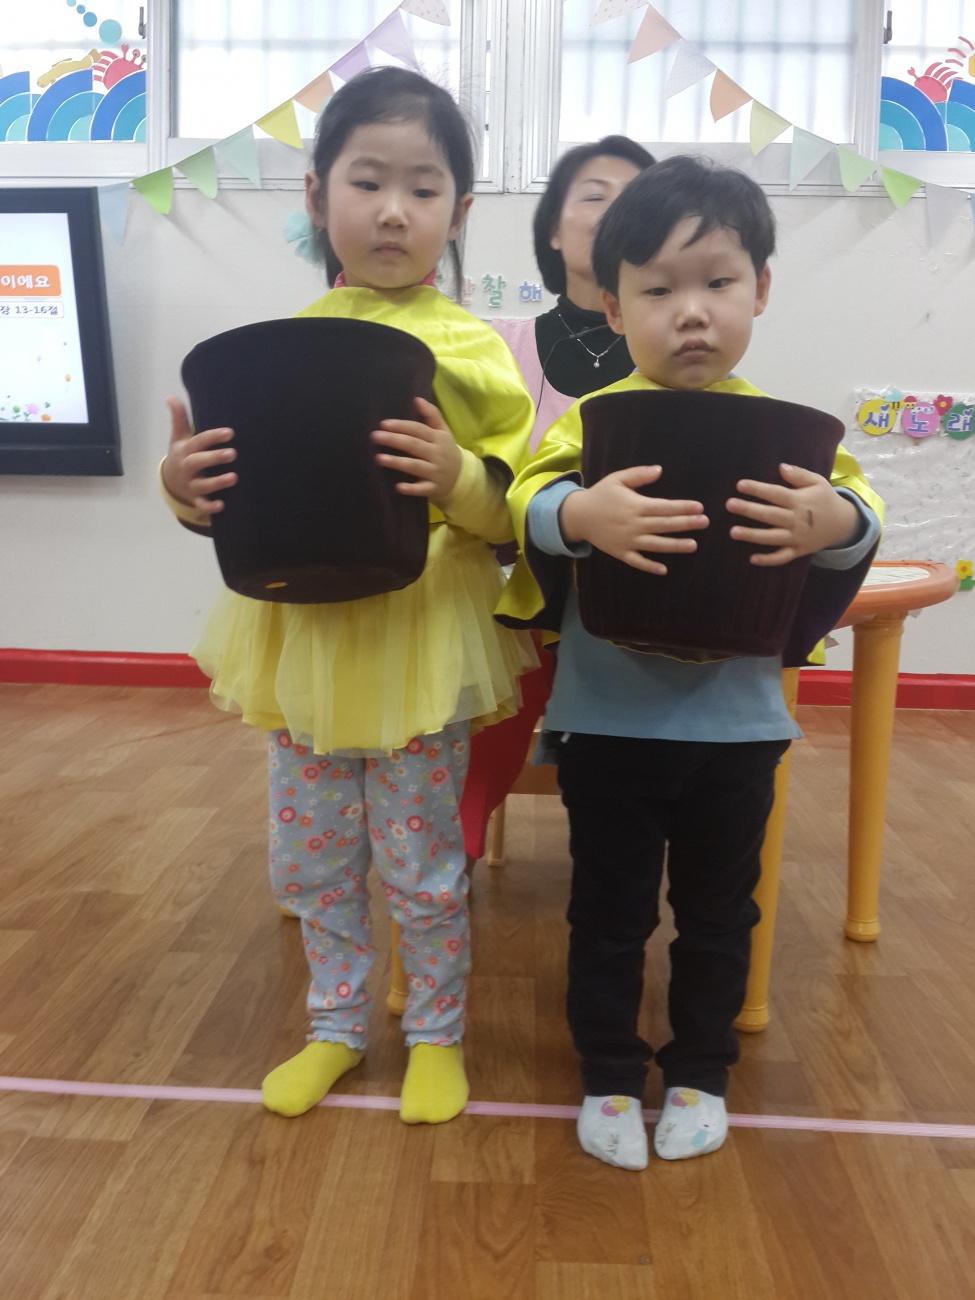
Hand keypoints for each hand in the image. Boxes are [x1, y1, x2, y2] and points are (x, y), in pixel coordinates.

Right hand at [161, 397, 236, 512]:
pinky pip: (201, 505)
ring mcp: (190, 484)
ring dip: (217, 482)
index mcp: (184, 450)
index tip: (230, 433)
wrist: (171, 482)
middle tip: (234, 453)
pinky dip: (210, 507)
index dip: (213, 437)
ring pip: (202, 485)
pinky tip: (222, 505)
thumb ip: (179, 418)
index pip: (198, 442)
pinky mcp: (195, 499)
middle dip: (214, 458)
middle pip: (197, 462)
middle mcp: (186, 467)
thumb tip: (171, 396)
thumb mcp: (178, 437)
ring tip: (234, 477)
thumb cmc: (182, 455)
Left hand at [371, 397, 462, 501]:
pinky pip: (422, 489)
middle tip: (375, 436)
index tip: (383, 424)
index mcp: (438, 438)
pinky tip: (398, 487)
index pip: (418, 430)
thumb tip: (417, 399)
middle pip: (413, 445)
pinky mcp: (434, 488)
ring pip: (415, 466)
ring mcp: (435, 472)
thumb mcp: (443, 431)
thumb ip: (432, 415)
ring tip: (378, 458)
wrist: (462, 477)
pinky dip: (411, 489)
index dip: (401, 426)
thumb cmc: (446, 451)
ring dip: (397, 462)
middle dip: (394, 440)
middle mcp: (437, 454)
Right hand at [559, 465, 707, 575]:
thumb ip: (639, 474)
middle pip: (664, 525)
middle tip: (705, 522)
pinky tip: (664, 570)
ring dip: (674, 546)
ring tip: (693, 545)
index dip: (682, 507)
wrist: (578, 516)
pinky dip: (649, 566)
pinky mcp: (620, 552)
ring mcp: (627, 540)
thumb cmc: (601, 495)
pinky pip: (636, 561)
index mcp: (635, 505)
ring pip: (655, 545)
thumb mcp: (618, 479)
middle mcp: (633, 524)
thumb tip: (659, 469)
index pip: (663, 507)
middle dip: (686, 524)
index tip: (699, 507)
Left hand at [726, 463, 858, 565]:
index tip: (740, 485)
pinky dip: (769, 560)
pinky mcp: (798, 551)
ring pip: (772, 538)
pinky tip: (752, 559)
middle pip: (770, 515)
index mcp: (800, 501)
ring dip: (752, 536)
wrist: (843, 524)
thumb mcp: (818, 482)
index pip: (775, 494)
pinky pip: (782, 557)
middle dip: (749, 510)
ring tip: (733, 532)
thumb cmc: (825, 499)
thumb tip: (780, 467)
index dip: (758, 489)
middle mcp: (797, 520)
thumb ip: (799, 475)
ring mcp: (797, 537)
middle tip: (729, 505)